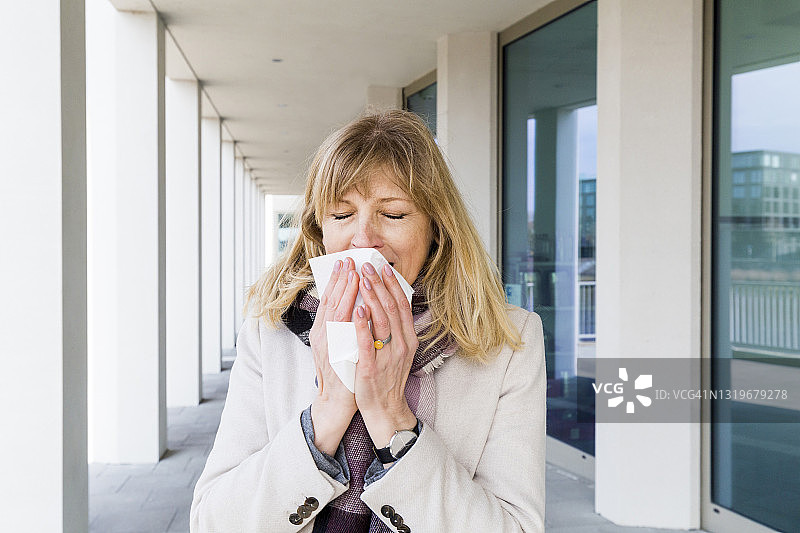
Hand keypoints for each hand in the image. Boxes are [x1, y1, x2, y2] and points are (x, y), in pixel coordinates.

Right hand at [309, 257, 358, 454]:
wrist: (336, 402)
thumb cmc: (341, 372)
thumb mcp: (337, 344)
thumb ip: (342, 325)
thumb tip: (353, 303)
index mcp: (322, 331)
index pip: (329, 299)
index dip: (337, 280)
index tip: (345, 262)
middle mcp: (322, 336)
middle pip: (331, 301)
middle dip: (341, 279)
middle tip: (349, 260)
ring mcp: (329, 347)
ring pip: (337, 314)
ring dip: (346, 292)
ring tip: (355, 274)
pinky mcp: (338, 358)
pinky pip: (345, 336)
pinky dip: (351, 320)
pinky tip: (359, 307)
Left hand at [353, 262, 418, 447]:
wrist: (385, 409)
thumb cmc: (387, 377)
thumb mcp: (398, 351)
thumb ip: (394, 329)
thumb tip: (386, 303)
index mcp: (408, 339)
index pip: (401, 305)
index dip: (392, 285)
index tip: (383, 267)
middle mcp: (401, 345)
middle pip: (391, 308)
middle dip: (379, 284)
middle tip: (367, 266)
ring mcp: (388, 356)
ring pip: (381, 321)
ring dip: (371, 298)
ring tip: (362, 279)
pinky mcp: (372, 368)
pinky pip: (367, 343)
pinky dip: (363, 326)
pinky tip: (357, 310)